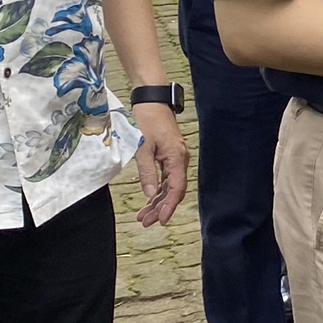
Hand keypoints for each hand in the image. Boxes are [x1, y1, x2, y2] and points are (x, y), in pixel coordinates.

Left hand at [131, 102, 187, 226]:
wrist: (152, 101)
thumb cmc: (148, 120)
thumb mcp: (143, 147)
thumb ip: (147, 172)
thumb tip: (149, 194)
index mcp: (177, 158)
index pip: (176, 189)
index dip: (169, 206)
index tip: (162, 220)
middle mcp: (179, 160)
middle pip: (173, 191)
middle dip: (160, 208)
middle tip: (146, 222)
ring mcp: (175, 158)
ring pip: (169, 186)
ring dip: (157, 201)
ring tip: (144, 215)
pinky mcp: (169, 156)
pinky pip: (166, 178)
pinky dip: (157, 189)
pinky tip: (149, 199)